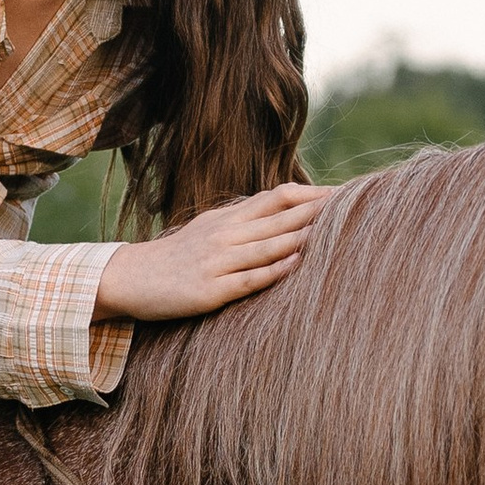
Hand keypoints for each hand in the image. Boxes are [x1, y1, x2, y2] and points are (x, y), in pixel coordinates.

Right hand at [92, 182, 327, 322]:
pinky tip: (296, 263)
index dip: (310, 193)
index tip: (341, 193)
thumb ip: (244, 220)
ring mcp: (218, 262)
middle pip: (279, 217)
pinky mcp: (210, 290)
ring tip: (334, 229)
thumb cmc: (176, 256)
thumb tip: (282, 210)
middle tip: (353, 204)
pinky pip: (249, 278)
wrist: (131, 278)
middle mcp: (225, 234)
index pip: (277, 197)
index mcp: (228, 217)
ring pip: (269, 245)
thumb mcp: (209, 228)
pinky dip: (275, 270)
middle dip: (317, 211)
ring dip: (302, 236)